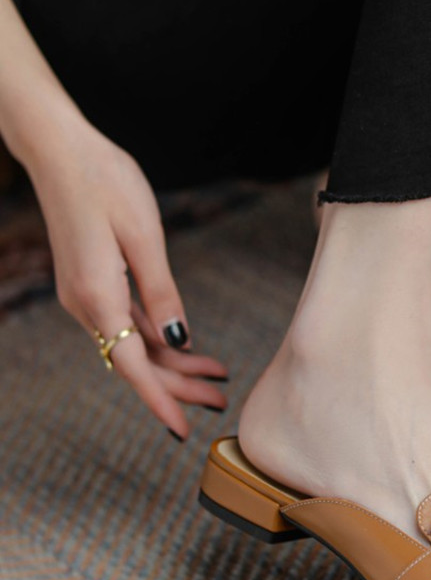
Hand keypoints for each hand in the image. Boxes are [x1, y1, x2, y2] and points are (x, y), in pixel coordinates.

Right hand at [25, 118, 227, 438]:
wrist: (61, 150)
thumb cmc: (104, 183)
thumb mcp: (144, 237)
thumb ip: (162, 294)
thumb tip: (179, 342)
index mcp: (98, 296)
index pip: (133, 366)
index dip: (161, 399)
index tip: (182, 429)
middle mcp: (87, 305)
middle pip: (137, 363)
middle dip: (179, 386)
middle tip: (220, 402)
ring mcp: (87, 297)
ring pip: (135, 346)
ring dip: (174, 365)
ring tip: (216, 378)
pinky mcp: (93, 285)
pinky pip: (128, 325)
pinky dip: (159, 340)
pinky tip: (186, 347)